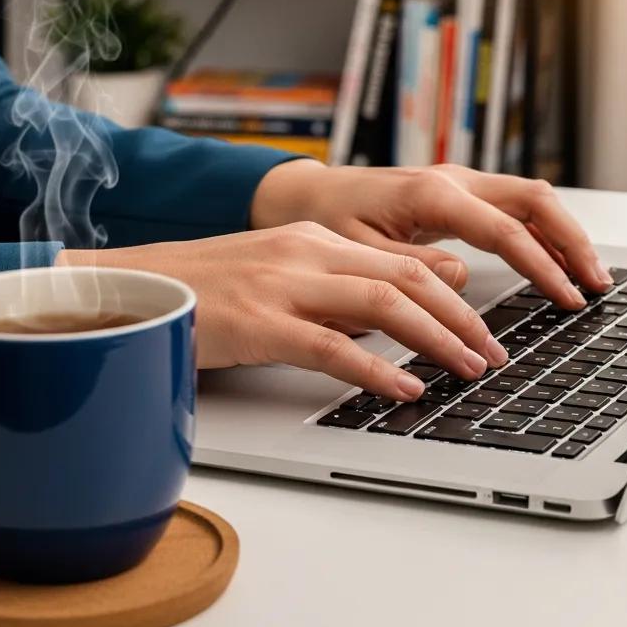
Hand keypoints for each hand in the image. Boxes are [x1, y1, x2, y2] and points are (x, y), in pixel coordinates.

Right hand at [56, 222, 506, 400]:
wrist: (132, 289)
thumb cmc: (206, 289)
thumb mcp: (281, 273)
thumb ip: (339, 282)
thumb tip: (402, 301)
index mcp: (313, 239)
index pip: (402, 260)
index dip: (453, 294)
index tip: (482, 326)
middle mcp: (305, 252)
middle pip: (405, 277)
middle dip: (460, 316)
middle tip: (493, 352)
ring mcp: (282, 284)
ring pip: (382, 303)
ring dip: (435, 338)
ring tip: (469, 368)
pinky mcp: (258, 323)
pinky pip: (330, 347)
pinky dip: (376, 368)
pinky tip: (405, 388)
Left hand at [251, 161, 610, 309]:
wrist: (306, 196)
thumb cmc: (326, 222)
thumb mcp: (359, 253)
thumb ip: (411, 269)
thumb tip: (461, 281)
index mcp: (432, 195)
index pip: (506, 229)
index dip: (543, 266)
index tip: (567, 298)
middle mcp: (452, 180)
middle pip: (533, 200)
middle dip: (572, 240)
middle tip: (596, 284)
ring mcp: (457, 183)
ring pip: (528, 198)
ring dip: (562, 233)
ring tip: (587, 274)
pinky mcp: (454, 194)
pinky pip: (510, 206)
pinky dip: (539, 230)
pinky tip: (551, 257)